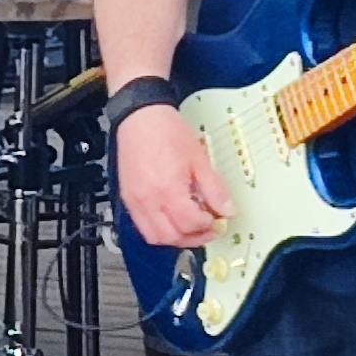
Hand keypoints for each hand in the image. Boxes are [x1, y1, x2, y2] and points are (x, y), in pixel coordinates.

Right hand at [113, 99, 230, 248]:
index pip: (190, 223)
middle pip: (173, 237)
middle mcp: (148, 199)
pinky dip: (160, 231)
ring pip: (155, 237)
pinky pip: (142, 227)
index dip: (207, 226)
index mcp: (168, 188)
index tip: (216, 220)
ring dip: (176, 239)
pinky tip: (172, 220)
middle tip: (208, 229)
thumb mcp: (199, 158)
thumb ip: (214, 188)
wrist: (141, 117)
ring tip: (191, 228)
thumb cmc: (166, 131)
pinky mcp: (128, 198)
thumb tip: (226, 209)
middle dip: (194, 238)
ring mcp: (135, 201)